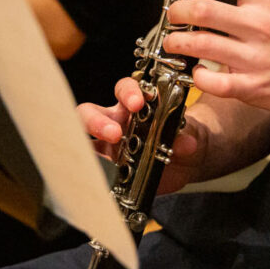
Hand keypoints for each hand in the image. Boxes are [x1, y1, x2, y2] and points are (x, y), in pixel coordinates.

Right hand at [78, 77, 207, 195]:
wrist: (186, 163)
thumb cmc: (180, 138)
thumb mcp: (187, 134)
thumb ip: (183, 136)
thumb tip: (186, 142)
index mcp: (133, 105)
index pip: (123, 89)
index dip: (127, 93)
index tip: (137, 103)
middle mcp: (114, 121)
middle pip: (90, 112)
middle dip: (97, 121)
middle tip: (114, 134)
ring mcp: (107, 145)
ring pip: (82, 138)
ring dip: (89, 149)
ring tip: (105, 160)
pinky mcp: (107, 167)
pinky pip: (92, 167)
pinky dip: (94, 172)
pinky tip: (102, 179)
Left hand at [162, 0, 269, 121]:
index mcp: (266, 3)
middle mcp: (258, 27)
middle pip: (202, 10)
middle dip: (177, 11)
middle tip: (174, 15)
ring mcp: (254, 59)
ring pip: (199, 45)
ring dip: (176, 43)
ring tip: (174, 42)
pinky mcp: (252, 87)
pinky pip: (212, 82)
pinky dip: (197, 76)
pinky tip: (197, 71)